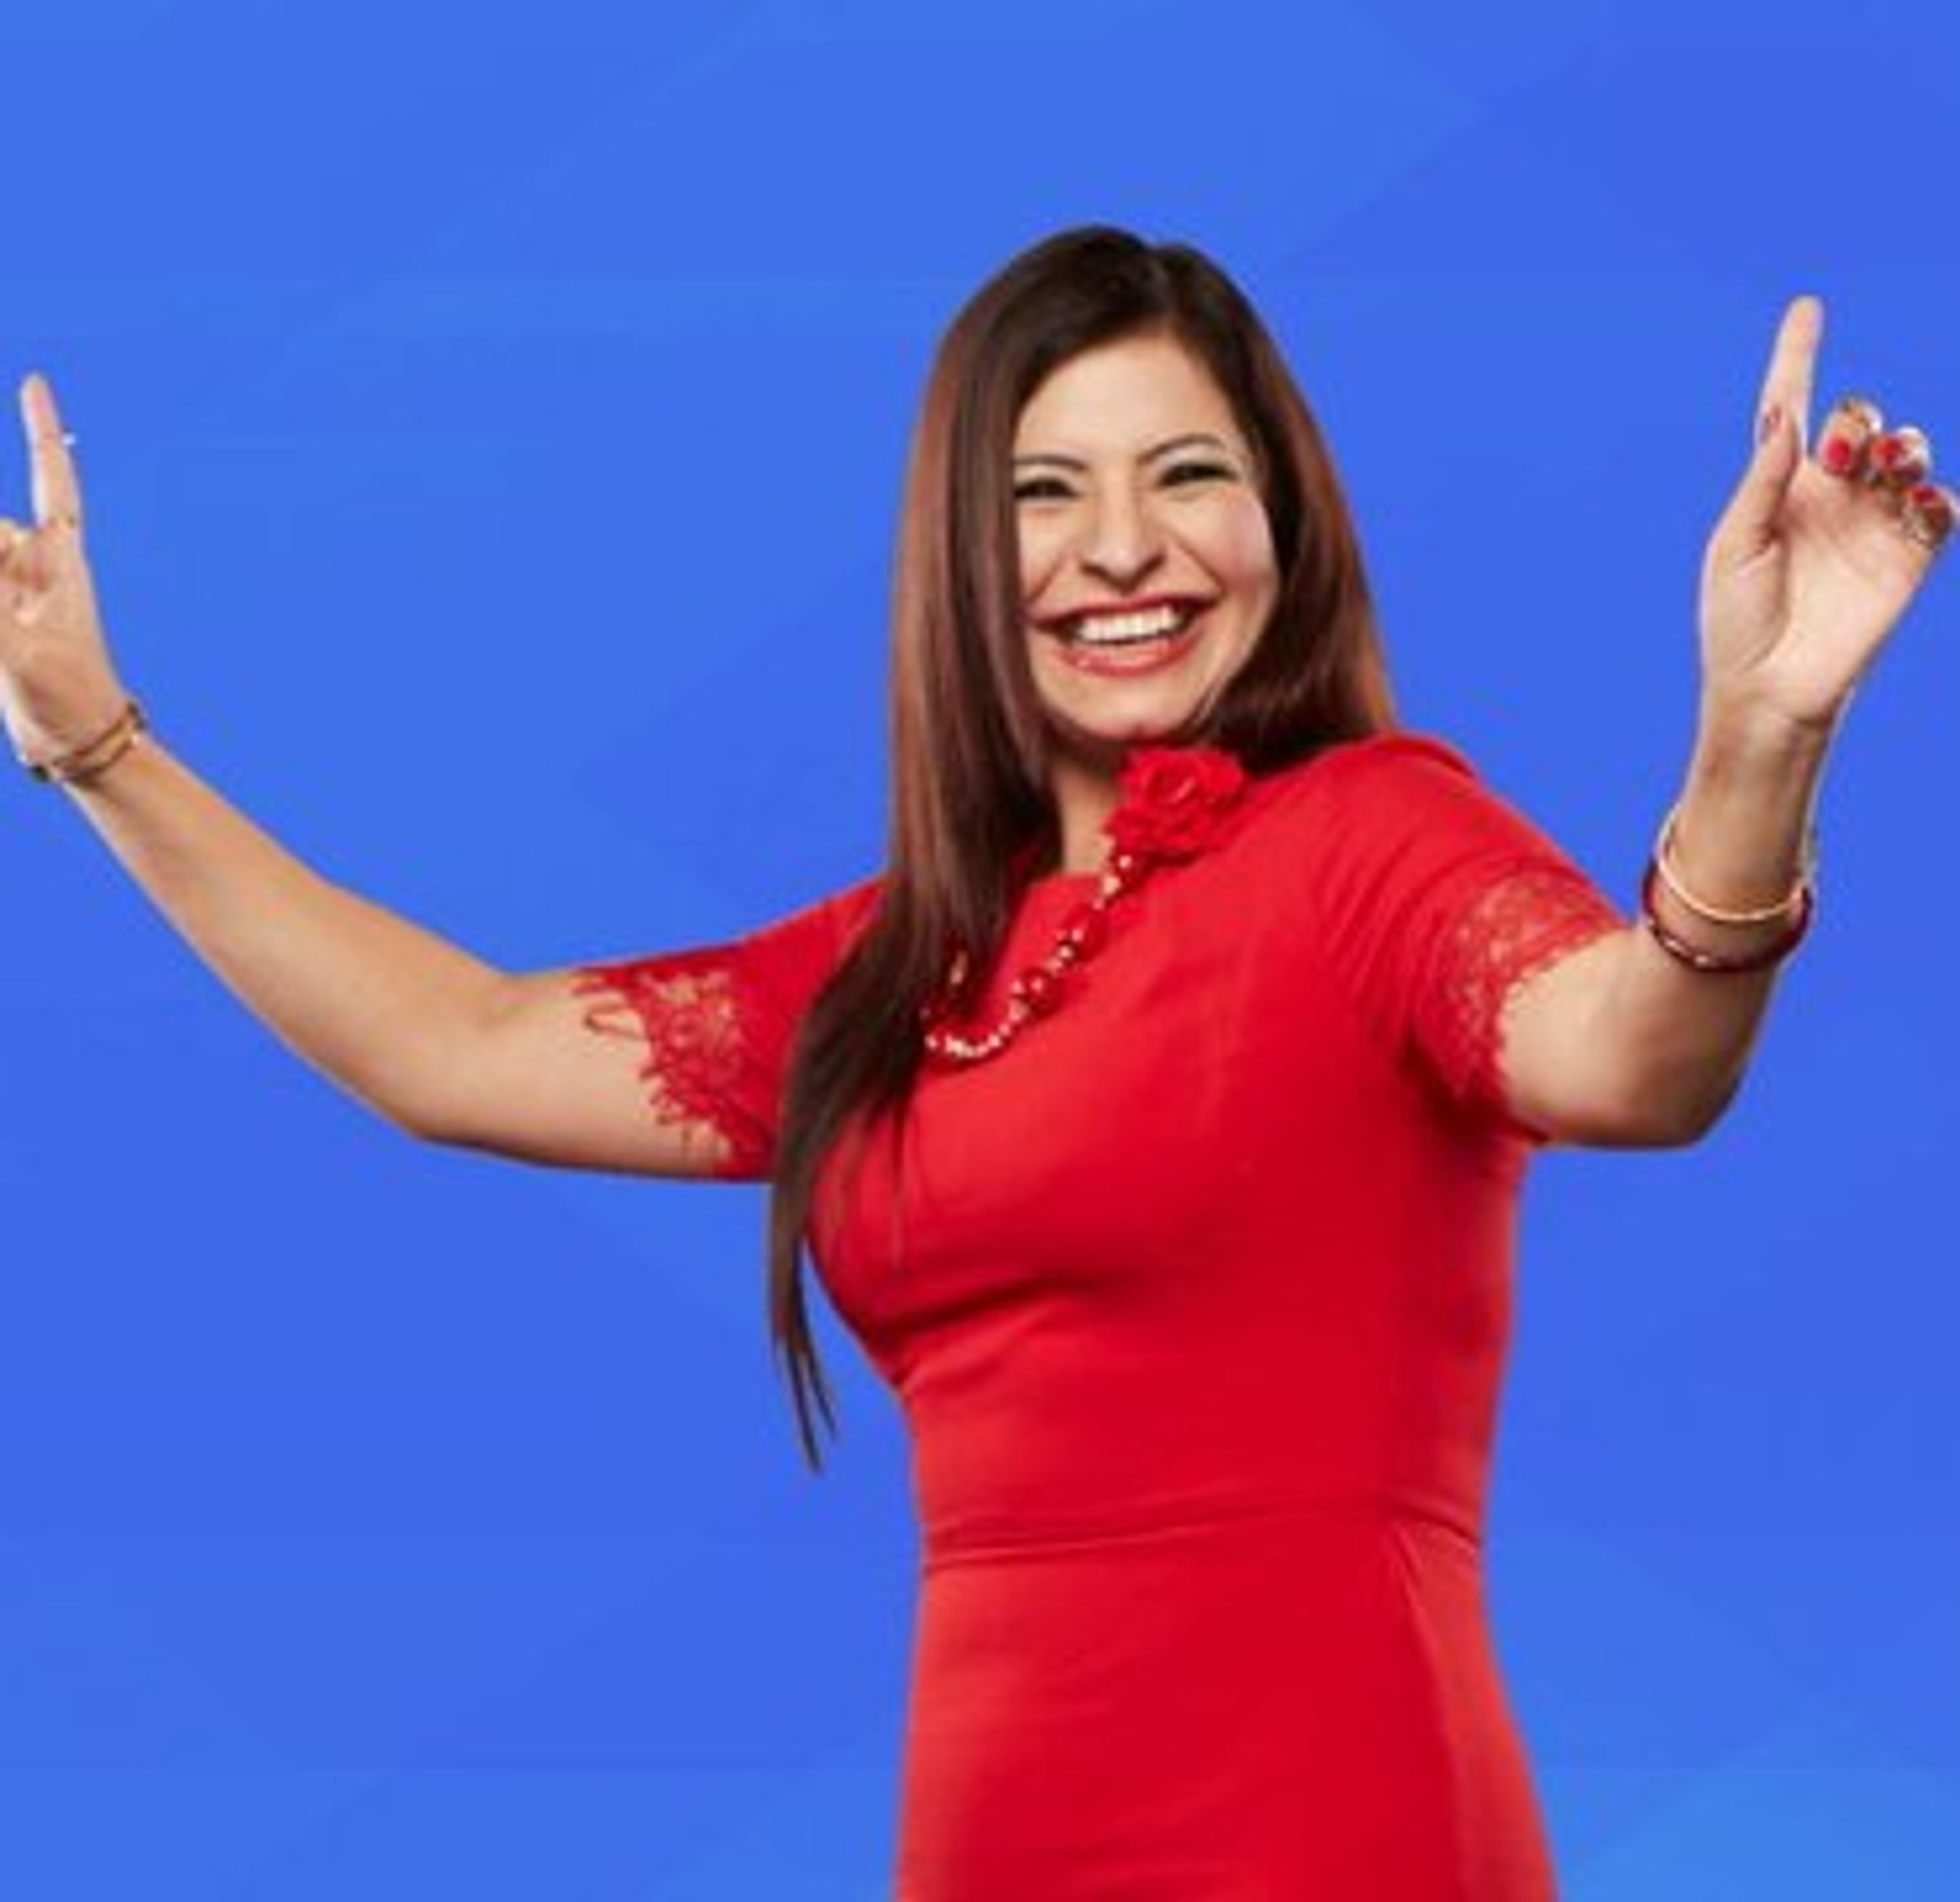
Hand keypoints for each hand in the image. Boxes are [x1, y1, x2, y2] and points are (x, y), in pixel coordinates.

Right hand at [0, 373, 126, 768]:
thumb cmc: (66, 697)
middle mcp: (33, 566)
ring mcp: (10, 590)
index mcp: (59, 561)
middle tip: (10, 609)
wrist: (77, 745)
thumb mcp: (18, 648)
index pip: (50, 480)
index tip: (35, 383)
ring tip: (9, 629)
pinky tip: (3, 628)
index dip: (41, 432)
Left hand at [1699, 296, 1954, 743]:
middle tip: (1842, 456)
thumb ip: (1762, 481)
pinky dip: (1937, 496)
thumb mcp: (1734, 547)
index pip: (1792, 407)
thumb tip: (1785, 417)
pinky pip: (1939, 509)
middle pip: (1861, 421)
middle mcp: (1830, 497)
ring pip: (1907, 453)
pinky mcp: (1907, 558)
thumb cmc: (1736, 622)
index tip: (1807, 308)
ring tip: (1889, 466)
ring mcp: (1871, 524)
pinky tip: (1920, 499)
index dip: (1799, 356)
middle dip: (1860, 422)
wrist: (1770, 689)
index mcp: (1779, 489)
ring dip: (1903, 446)